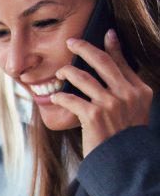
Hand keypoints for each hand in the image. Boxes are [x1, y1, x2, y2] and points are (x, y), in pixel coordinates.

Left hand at [50, 30, 153, 155]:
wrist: (123, 161)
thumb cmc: (124, 138)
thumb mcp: (135, 112)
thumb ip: (127, 93)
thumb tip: (112, 75)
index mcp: (140, 90)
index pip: (123, 63)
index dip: (113, 47)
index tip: (106, 34)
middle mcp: (127, 94)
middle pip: (103, 62)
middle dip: (85, 48)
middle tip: (72, 42)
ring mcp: (111, 104)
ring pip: (84, 78)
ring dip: (68, 72)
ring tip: (60, 71)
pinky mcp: (94, 116)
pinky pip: (72, 99)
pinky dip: (61, 96)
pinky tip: (55, 97)